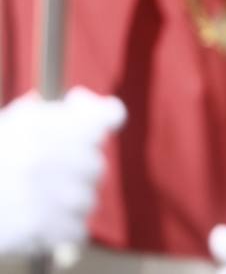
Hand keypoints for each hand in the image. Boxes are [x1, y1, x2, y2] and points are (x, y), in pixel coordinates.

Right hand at [0, 87, 125, 256]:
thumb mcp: (10, 126)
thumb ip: (44, 112)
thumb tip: (81, 101)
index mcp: (43, 127)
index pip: (104, 117)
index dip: (105, 115)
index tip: (102, 121)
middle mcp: (51, 156)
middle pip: (96, 164)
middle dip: (79, 170)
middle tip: (52, 177)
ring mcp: (51, 193)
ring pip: (87, 200)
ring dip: (70, 204)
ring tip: (41, 204)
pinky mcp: (43, 227)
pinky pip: (76, 231)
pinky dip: (63, 233)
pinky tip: (43, 227)